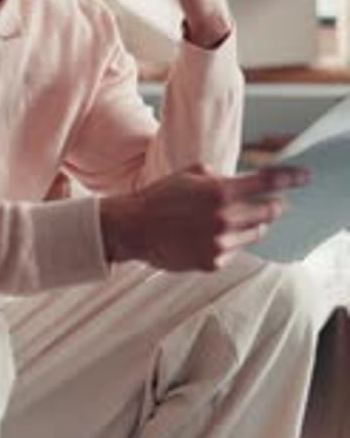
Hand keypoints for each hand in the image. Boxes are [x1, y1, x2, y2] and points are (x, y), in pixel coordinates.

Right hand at [100, 163, 309, 272]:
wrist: (133, 228)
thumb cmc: (159, 198)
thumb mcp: (189, 174)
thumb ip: (218, 176)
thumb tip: (239, 181)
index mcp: (220, 191)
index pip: (267, 182)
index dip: (290, 178)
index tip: (304, 177)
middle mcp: (224, 218)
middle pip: (269, 212)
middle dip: (273, 206)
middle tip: (271, 204)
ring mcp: (220, 243)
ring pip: (254, 234)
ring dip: (250, 226)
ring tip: (228, 221)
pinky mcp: (213, 262)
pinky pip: (234, 251)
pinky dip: (229, 243)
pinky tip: (208, 236)